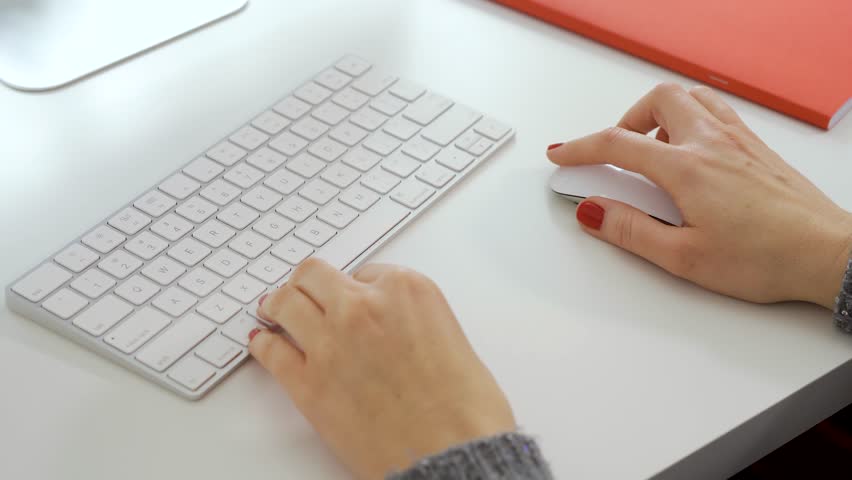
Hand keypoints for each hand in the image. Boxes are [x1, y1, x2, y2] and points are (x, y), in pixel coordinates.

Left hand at [249, 259, 514, 479]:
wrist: (452, 454)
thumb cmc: (465, 409)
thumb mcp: (450, 336)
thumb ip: (412, 319)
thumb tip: (390, 326)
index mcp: (407, 290)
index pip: (364, 271)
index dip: (354, 287)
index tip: (348, 295)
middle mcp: (364, 307)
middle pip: (314, 275)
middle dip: (308, 283)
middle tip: (302, 290)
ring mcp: (331, 342)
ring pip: (285, 303)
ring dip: (278, 304)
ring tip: (273, 309)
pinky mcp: (308, 383)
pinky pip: (271, 351)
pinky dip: (263, 344)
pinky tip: (262, 342)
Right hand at [548, 84, 851, 308]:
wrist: (827, 254)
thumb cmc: (765, 258)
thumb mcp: (684, 257)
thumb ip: (631, 231)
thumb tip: (592, 212)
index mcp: (688, 168)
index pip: (618, 144)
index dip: (581, 147)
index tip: (561, 154)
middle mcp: (712, 143)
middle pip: (657, 101)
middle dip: (624, 120)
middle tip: (614, 151)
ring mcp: (738, 140)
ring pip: (689, 98)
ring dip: (659, 113)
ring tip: (650, 146)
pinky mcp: (757, 147)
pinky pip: (715, 111)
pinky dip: (690, 118)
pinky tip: (691, 150)